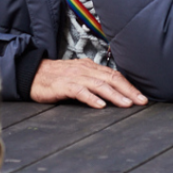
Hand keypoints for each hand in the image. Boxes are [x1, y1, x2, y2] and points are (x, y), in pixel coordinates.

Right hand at [30, 59, 147, 108]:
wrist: (32, 73)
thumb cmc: (55, 77)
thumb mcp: (78, 76)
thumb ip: (93, 81)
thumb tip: (113, 92)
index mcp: (89, 67)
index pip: (114, 75)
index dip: (129, 85)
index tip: (141, 97)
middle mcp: (84, 69)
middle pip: (110, 78)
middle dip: (128, 90)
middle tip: (141, 101)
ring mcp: (73, 76)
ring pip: (98, 84)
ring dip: (114, 95)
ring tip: (126, 104)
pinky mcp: (62, 85)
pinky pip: (79, 91)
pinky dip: (91, 98)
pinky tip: (100, 105)